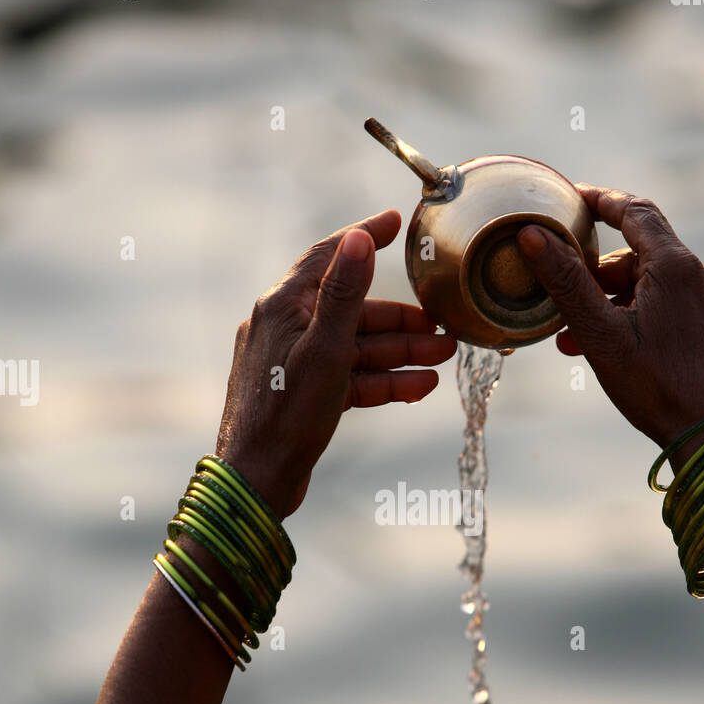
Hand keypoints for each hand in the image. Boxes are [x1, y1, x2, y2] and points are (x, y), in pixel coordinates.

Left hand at [215, 209, 456, 518]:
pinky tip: (420, 385)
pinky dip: (382, 379)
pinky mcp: (304, 393)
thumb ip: (344, 294)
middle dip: (401, 319)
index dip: (364, 237)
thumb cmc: (287, 416)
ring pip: (356, 346)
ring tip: (445, 357)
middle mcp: (285, 327)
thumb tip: (359, 239)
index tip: (396, 223)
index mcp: (283, 307)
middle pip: (353, 310)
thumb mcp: (325, 350)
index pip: (328, 256)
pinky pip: (349, 377)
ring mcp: (294, 361)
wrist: (258, 481)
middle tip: (444, 325)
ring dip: (400, 351)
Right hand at [517, 187, 703, 464]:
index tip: (575, 201)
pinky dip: (658, 322)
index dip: (601, 201)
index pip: (634, 211)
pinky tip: (639, 355)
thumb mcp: (601, 336)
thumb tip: (532, 235)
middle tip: (568, 309)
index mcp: (675, 267)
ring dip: (626, 308)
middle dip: (602, 279)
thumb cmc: (658, 390)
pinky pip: (689, 313)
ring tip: (592, 345)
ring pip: (665, 291)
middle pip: (645, 258)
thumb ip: (567, 282)